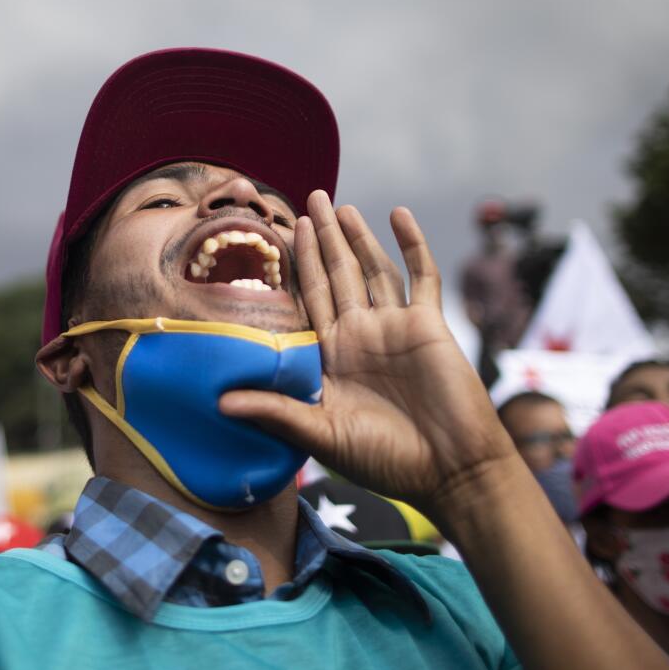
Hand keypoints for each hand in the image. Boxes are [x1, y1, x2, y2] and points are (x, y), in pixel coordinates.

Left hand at [219, 192, 517, 516]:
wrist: (450, 471)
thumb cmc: (386, 460)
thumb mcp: (321, 435)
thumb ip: (274, 412)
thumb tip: (218, 403)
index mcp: (332, 357)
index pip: (309, 300)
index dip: (298, 267)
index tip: (280, 231)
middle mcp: (361, 336)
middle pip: (338, 275)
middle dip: (323, 238)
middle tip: (309, 198)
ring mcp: (396, 327)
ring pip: (374, 268)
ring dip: (358, 236)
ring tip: (340, 206)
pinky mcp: (429, 325)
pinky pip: (421, 275)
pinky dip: (412, 244)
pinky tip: (398, 214)